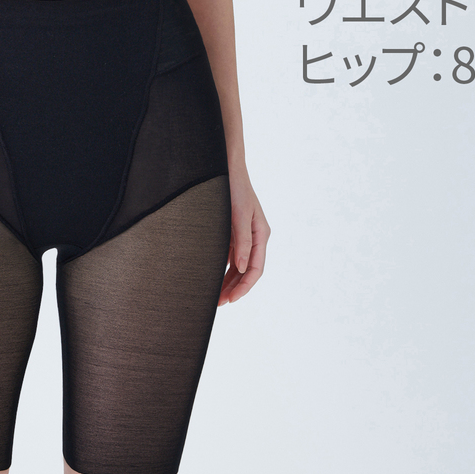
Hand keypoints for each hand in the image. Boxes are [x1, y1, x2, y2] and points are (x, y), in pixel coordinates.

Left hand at [219, 165, 269, 304]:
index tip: (231, 299)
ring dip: (228, 283)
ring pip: (238, 267)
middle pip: (247, 272)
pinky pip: (230, 259)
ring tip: (215, 298)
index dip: (244, 286)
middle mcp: (254, 238)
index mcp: (261, 234)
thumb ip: (242, 241)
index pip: (256, 269)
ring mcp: (243, 237)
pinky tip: (213, 281)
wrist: (225, 169)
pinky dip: (223, 271)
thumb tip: (243, 268)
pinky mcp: (233, 235)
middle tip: (219, 304)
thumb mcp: (239, 214)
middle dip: (235, 289)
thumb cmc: (234, 188)